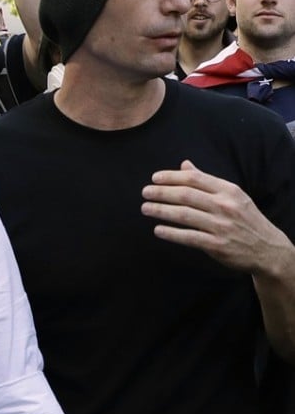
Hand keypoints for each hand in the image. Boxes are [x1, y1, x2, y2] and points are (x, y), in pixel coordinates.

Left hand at [141, 159, 288, 272]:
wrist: (269, 249)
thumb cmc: (246, 219)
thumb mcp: (233, 196)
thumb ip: (207, 181)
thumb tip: (185, 165)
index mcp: (229, 191)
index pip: (195, 179)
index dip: (172, 177)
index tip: (155, 178)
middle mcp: (225, 206)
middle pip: (186, 195)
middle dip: (162, 193)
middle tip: (145, 192)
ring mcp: (221, 226)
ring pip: (184, 215)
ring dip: (161, 211)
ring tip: (145, 208)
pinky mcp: (217, 245)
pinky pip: (189, 237)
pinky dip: (171, 233)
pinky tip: (158, 230)